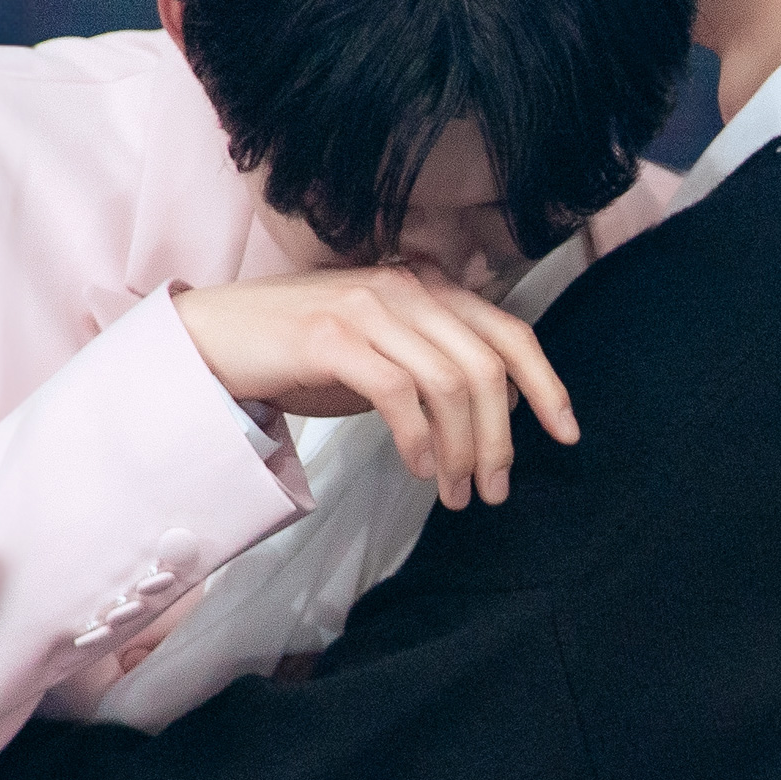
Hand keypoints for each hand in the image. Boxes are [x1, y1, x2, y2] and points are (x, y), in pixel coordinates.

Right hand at [174, 265, 579, 507]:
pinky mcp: (331, 337)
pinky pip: (399, 392)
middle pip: (486, 364)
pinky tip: (416, 467)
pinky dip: (418, 439)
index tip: (567, 434)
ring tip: (454, 493)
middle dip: (500, 437)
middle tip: (493, 490)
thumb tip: (497, 409)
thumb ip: (435, 365)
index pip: (510, 332)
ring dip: (461, 449)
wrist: (214, 338)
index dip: (547, 384)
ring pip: (449, 382)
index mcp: (427, 286)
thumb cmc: (299, 351)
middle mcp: (405, 287)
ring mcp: (368, 307)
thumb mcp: (382, 351)